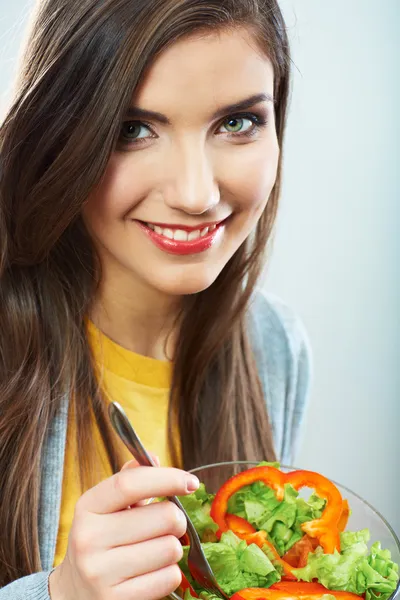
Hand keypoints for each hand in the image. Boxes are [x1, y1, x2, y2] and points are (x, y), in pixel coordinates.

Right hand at [49, 462, 198, 599]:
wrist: (75, 591)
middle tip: (168, 524)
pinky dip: (170, 573)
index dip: (167, 478)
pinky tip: (152, 571)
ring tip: (154, 549)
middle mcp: (89, 539)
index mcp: (88, 507)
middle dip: (176, 519)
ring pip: (171, 548)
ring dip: (172, 548)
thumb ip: (132, 479)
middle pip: (164, 516)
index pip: (130, 484)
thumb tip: (153, 457)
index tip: (191, 482)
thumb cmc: (102, 538)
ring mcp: (101, 573)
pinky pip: (169, 578)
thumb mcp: (108, 506)